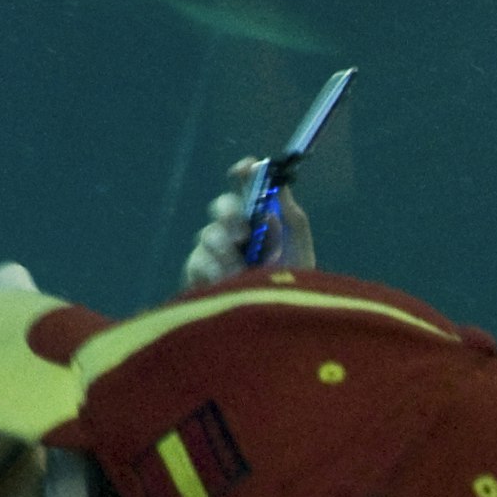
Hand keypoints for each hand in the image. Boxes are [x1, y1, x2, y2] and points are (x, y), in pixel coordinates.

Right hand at [182, 157, 312, 290]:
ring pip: (208, 234)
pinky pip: (197, 261)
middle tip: (243, 235)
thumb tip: (281, 185)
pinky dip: (213, 271)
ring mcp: (213, 251)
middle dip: (230, 215)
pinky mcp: (197, 272)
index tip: (245, 169)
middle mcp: (233, 231)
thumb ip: (293, 219)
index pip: (247, 188)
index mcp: (258, 220)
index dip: (245, 173)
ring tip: (242, 275)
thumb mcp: (299, 254)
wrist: (273, 328)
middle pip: (221, 205)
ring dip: (227, 254)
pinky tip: (227, 283)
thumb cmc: (289, 288)